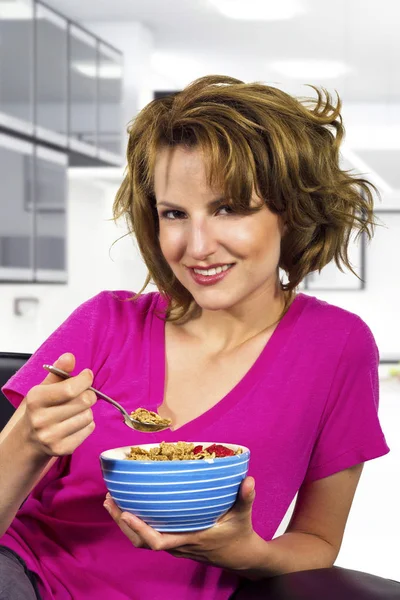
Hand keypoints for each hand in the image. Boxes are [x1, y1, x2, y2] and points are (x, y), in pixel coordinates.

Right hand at [24, 353, 96, 456]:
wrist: (29, 439)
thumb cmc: (42, 408)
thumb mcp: (45, 387)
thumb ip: (59, 371)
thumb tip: (69, 356)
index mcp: (35, 399)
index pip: (69, 389)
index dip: (85, 380)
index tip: (87, 375)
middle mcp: (40, 419)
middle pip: (83, 402)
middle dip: (89, 394)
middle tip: (85, 394)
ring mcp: (50, 436)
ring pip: (88, 416)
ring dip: (87, 411)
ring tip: (76, 411)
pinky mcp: (62, 449)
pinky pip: (89, 429)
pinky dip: (88, 424)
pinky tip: (76, 423)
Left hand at [103, 476, 260, 571]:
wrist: (241, 556)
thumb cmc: (239, 534)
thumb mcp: (243, 515)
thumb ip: (245, 498)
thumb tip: (248, 479)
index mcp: (190, 539)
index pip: (158, 541)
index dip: (140, 529)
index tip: (127, 513)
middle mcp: (178, 545)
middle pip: (141, 542)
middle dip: (123, 523)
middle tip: (110, 501)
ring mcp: (175, 545)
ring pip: (142, 541)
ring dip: (124, 524)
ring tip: (112, 503)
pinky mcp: (175, 542)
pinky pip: (149, 537)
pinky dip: (135, 525)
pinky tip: (129, 508)